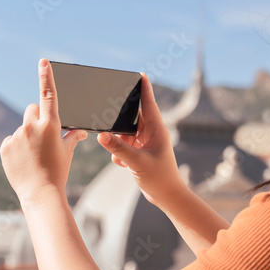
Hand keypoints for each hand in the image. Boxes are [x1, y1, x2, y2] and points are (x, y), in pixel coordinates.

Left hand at [0, 59, 87, 205]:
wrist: (40, 193)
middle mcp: (31, 127)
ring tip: (33, 156)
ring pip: (21, 127)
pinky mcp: (5, 146)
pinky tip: (23, 161)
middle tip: (42, 137)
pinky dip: (15, 147)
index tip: (43, 61)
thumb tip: (81, 132)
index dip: (46, 76)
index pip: (48, 95)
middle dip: (37, 118)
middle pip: (32, 109)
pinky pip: (10, 140)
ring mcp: (16, 136)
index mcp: (50, 125)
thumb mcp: (67, 153)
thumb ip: (72, 137)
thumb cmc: (58, 172)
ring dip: (26, 136)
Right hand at [97, 73, 185, 207]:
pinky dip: (121, 153)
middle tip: (109, 115)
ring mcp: (147, 143)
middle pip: (134, 116)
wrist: (167, 197)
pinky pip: (126, 145)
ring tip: (121, 154)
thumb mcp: (136, 162)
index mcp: (157, 129)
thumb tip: (101, 135)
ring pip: (127, 132)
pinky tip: (123, 164)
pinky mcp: (142, 152)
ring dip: (120, 141)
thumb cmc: (160, 178)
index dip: (144, 88)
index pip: (149, 103)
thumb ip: (118, 148)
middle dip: (121, 118)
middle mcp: (152, 133)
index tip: (141, 73)